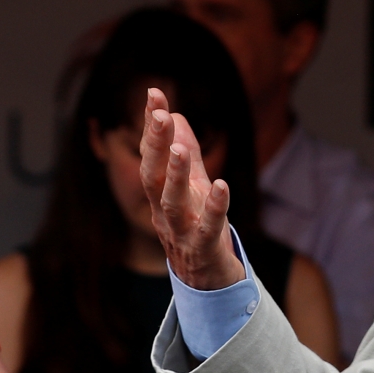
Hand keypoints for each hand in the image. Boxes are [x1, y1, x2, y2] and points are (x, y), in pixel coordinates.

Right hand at [139, 87, 244, 290]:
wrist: (207, 279)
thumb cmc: (196, 227)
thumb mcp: (191, 186)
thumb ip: (185, 153)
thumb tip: (175, 115)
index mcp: (160, 193)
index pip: (152, 154)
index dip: (151, 126)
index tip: (154, 93)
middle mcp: (164, 210)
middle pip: (152, 175)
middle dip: (155, 145)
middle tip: (159, 114)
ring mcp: (181, 231)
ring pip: (171, 202)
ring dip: (175, 175)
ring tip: (180, 148)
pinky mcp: (202, 248)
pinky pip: (206, 228)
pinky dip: (213, 207)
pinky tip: (221, 185)